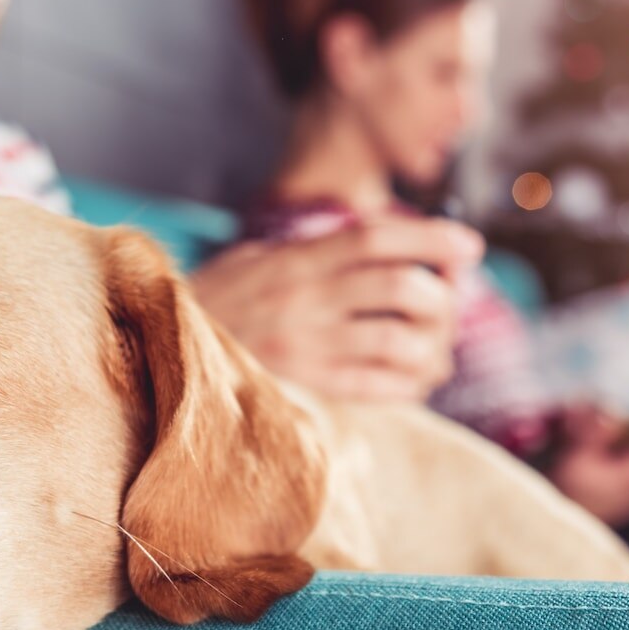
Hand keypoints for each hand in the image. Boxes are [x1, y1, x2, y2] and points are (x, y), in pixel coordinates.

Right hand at [189, 216, 483, 402]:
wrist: (159, 355)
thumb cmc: (216, 305)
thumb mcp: (256, 259)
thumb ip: (314, 250)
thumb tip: (389, 245)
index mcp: (293, 261)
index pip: (376, 238)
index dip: (432, 238)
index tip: (469, 246)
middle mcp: (303, 302)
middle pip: (401, 287)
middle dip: (443, 295)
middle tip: (449, 302)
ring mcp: (305, 350)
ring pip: (399, 341)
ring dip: (434, 344)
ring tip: (436, 346)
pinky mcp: (305, 391)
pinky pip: (380, 388)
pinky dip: (413, 383)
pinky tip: (417, 377)